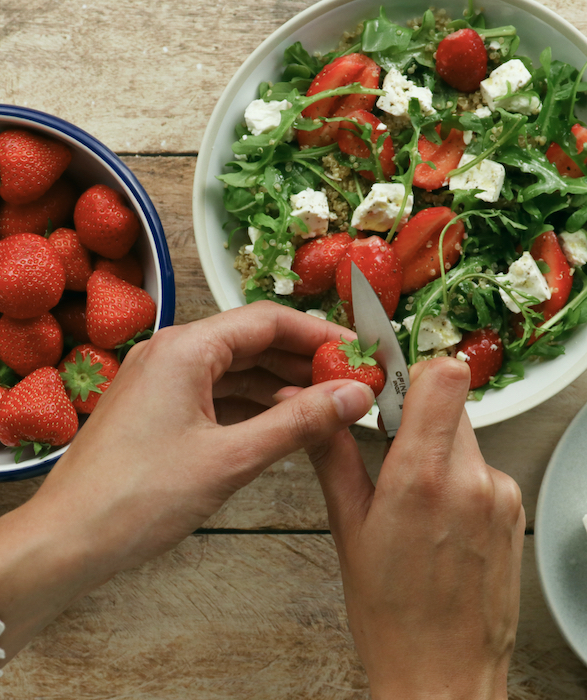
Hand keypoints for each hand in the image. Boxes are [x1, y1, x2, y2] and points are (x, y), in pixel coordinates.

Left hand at [0, 301, 373, 662]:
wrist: (68, 541)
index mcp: (185, 348)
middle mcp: (173, 353)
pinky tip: (287, 424)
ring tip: (329, 407)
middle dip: (304, 362)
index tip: (358, 352)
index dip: (319, 334)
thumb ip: (299, 422)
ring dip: (282, 387)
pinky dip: (255, 407)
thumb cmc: (138, 497)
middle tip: (352, 382)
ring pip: (238, 372)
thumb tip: (355, 395)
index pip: (267, 321)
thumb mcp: (231, 458)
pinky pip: (219, 396)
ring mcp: (164, 381)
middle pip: (254, 343)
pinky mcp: (161, 409)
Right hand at [305, 358, 524, 699]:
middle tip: (390, 445)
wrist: (444, 673)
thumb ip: (333, 454)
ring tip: (413, 496)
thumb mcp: (348, 526)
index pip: (443, 377)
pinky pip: (483, 467)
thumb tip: (316, 410)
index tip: (392, 383)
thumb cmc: (392, 612)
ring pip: (465, 435)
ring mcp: (500, 495)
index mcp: (421, 477)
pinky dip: (459, 476)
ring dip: (437, 448)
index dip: (415, 369)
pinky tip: (439, 518)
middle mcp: (472, 479)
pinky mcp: (515, 509)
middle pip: (450, 402)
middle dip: (417, 414)